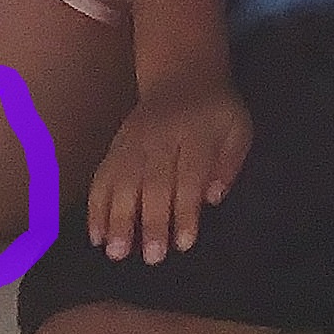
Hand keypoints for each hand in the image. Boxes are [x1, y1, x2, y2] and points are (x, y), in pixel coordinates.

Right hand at [88, 78, 252, 262]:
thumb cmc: (215, 113)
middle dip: (151, 220)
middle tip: (151, 257)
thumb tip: (214, 198)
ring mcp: (133, 142)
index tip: (184, 243)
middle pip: (153, 181)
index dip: (185, 210)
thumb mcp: (237, 129)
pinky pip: (101, 177)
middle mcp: (159, 137)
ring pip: (122, 181)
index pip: (188, 175)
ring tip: (115, 252)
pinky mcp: (114, 147)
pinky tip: (96, 235)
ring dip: (117, 218)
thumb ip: (229, 163)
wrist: (182, 75)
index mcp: (195, 133)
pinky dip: (95, 207)